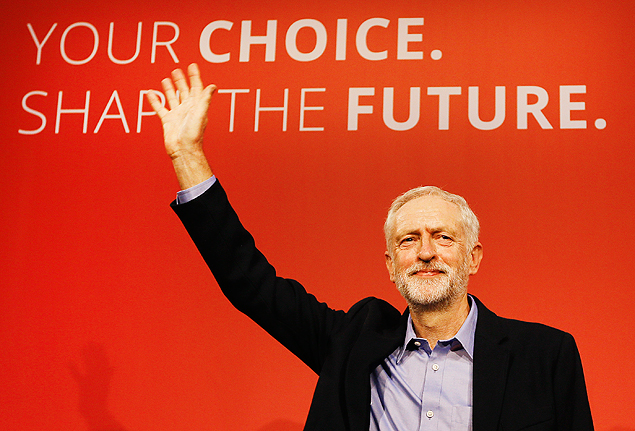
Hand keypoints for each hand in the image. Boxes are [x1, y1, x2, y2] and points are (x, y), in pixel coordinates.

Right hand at [147, 63, 216, 188]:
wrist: (183, 150)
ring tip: (166, 79)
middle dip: (181, 80)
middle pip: (184, 91)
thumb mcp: (201, 114)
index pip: (196, 87)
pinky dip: (155, 101)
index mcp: (196, 106)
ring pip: (172, 98)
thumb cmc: (194, 135)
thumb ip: (205, 99)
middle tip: (177, 70)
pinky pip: (160, 108)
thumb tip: (213, 86)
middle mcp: (187, 109)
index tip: (192, 66)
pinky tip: (150, 93)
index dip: (195, 76)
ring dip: (169, 89)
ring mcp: (177, 114)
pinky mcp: (167, 121)